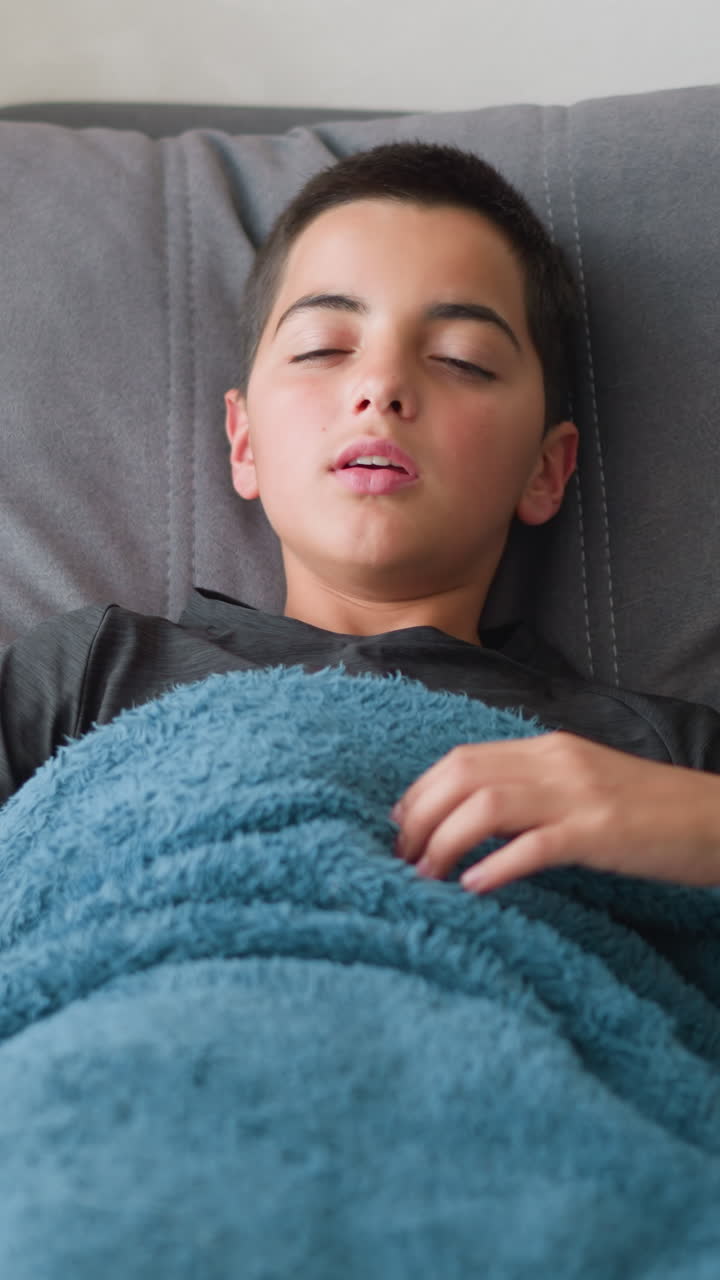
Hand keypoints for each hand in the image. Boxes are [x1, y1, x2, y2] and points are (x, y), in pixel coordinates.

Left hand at [389, 732, 719, 893]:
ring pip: (486, 806)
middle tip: (403, 858)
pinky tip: (475, 887)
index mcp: (547, 749)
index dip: (420, 792)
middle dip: (420, 817)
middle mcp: (556, 763)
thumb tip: (471, 818)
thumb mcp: (581, 786)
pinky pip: (535, 846)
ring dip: (445, 842)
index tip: (400, 826)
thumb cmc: (648, 813)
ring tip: (428, 876)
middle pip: (462, 776)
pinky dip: (496, 866)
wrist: (718, 820)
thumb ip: (530, 791)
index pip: (462, 758)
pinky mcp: (601, 833)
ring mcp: (579, 795)